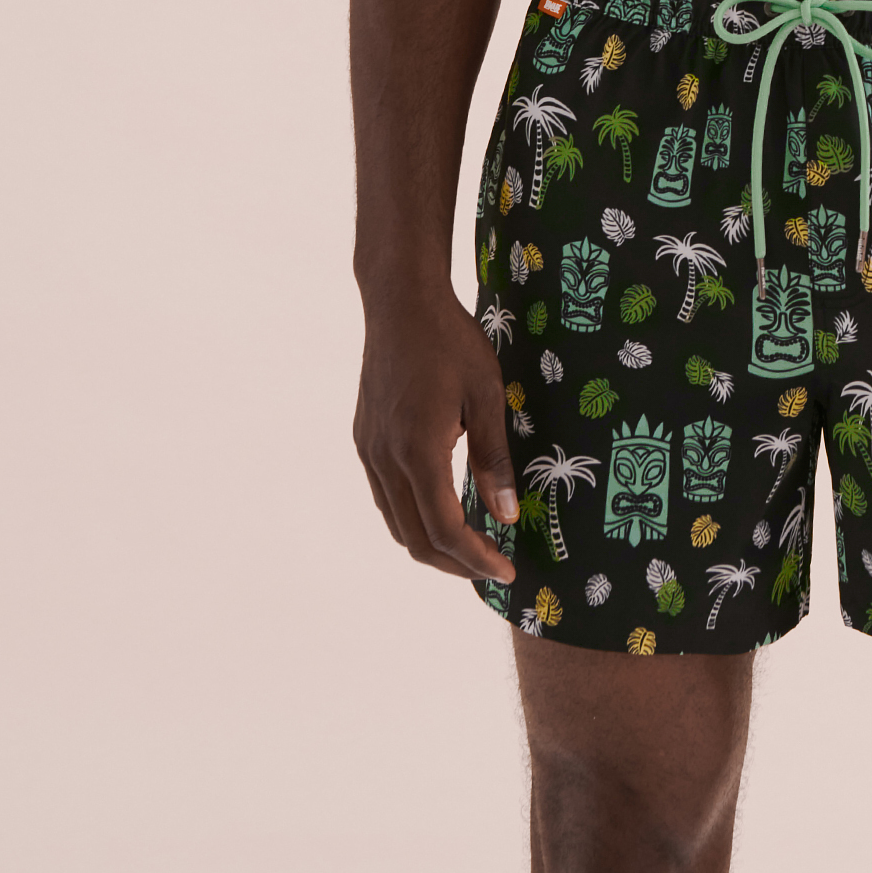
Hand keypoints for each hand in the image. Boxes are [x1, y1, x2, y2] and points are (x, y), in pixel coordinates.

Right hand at [354, 284, 517, 581]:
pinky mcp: (364, 440)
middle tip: (493, 567)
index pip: (445, 529)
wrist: (401, 302)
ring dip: (432, 544)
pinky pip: (385, 497)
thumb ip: (494, 458)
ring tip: (471, 546)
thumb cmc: (452, 341)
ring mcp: (369, 450)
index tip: (507, 570)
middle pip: (416, 538)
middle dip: (456, 563)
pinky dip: (413, 518)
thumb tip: (506, 516)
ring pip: (396, 523)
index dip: (477, 559)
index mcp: (418, 450)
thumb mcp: (487, 395)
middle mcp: (386, 459)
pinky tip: (440, 508)